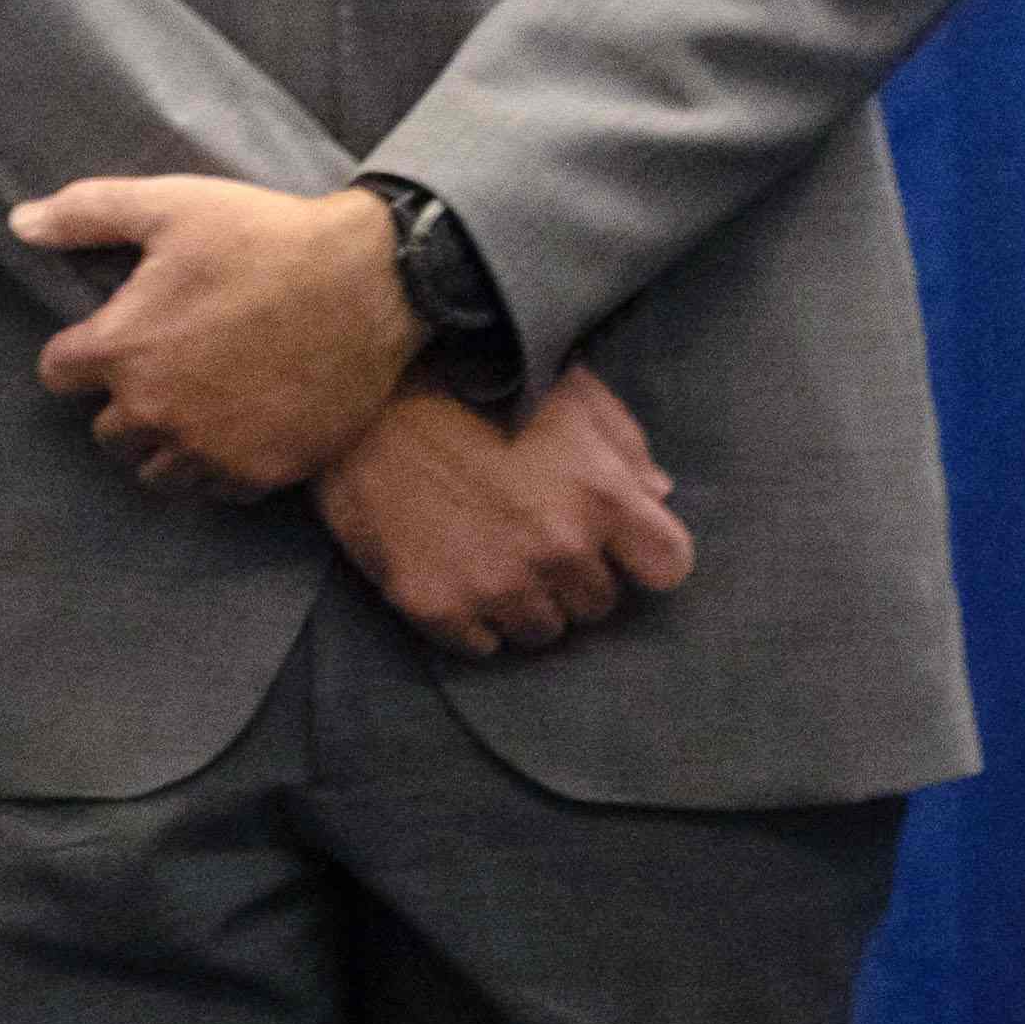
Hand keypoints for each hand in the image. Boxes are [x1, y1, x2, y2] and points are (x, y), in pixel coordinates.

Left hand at [19, 177, 420, 497]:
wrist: (372, 282)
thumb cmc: (263, 237)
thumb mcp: (169, 206)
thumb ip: (85, 214)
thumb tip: (20, 224)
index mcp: (123, 348)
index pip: (58, 374)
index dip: (79, 352)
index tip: (110, 336)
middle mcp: (157, 411)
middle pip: (106, 431)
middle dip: (122, 401)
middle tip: (161, 368)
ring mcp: (211, 448)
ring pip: (155, 471)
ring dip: (163, 443)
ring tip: (193, 406)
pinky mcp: (262, 473)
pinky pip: (214, 491)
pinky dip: (217, 467)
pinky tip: (235, 429)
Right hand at [316, 363, 694, 658]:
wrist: (355, 390)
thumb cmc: (469, 377)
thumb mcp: (565, 388)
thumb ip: (623, 442)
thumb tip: (657, 493)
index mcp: (602, 495)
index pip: (668, 566)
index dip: (641, 552)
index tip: (615, 539)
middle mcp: (558, 548)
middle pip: (599, 604)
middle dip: (573, 573)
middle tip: (530, 533)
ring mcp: (496, 582)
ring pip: (541, 631)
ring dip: (524, 600)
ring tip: (487, 553)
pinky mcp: (435, 603)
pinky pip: (480, 645)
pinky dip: (471, 619)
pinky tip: (452, 572)